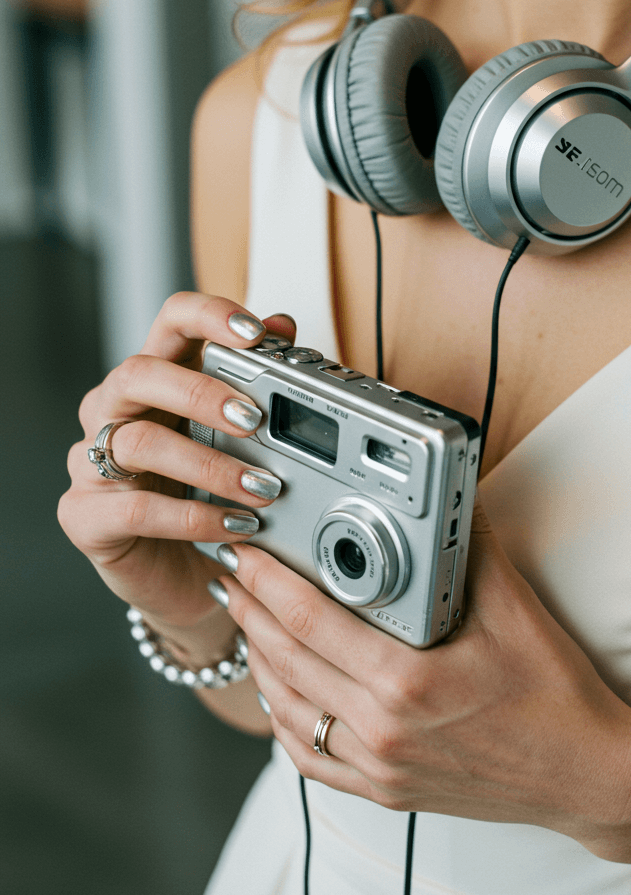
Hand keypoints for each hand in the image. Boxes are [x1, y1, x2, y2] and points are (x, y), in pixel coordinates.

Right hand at [58, 292, 295, 636]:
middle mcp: (114, 411)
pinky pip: (135, 509)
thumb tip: (282, 324)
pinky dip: (193, 517)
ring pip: (136, 441)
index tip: (256, 332)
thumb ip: (258, 378)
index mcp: (156, 379)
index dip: (209, 315)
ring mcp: (91, 463)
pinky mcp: (85, 516)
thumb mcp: (240, 439)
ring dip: (208, 463)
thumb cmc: (210, 495)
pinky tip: (235, 525)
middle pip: (137, 372)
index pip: (170, 322)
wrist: (189, 579)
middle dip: (201, 391)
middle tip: (254, 419)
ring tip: (262, 486)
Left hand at [216, 500, 630, 847]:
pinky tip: (279, 690)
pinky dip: (283, 719)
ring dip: (258, 660)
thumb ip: (471, 545)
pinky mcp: (384, 790)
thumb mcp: (515, 608)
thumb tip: (450, 493)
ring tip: (246, 618)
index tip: (245, 551)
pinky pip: (310, 758)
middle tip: (230, 571)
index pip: (309, 620)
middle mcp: (382, 729)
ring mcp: (379, 767)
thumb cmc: (554, 693)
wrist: (586, 774)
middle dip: (249, 610)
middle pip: (286, 661)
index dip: (266, 581)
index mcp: (407, 681)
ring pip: (289, 710)